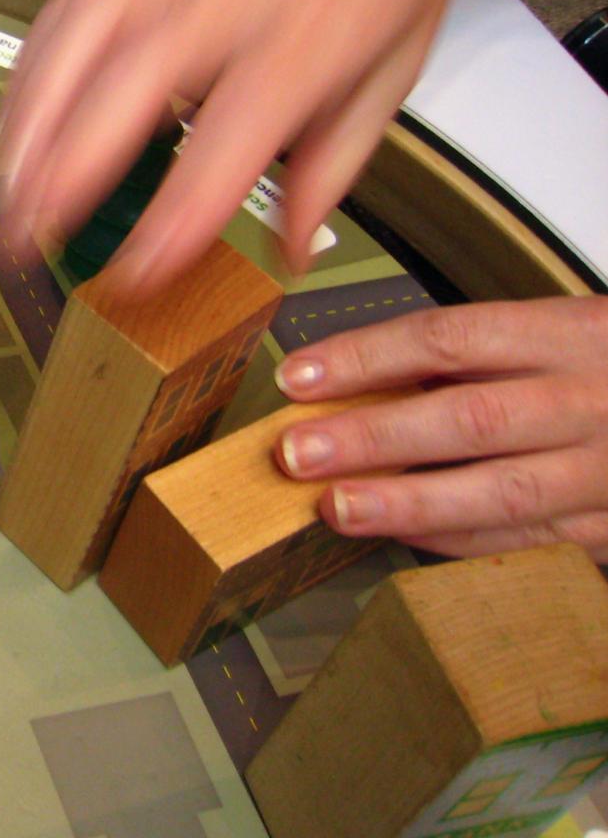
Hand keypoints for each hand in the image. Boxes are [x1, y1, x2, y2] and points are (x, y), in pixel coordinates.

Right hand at [0, 0, 489, 289]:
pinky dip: (29, 76)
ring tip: (4, 201)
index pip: (222, 152)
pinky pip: (62, 16)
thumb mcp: (395, 69)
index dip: (171, 225)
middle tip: (27, 249)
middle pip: (120, 98)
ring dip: (26, 132)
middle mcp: (222, 2)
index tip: (135, 280)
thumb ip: (332, 167)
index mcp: (304, 42)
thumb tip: (289, 253)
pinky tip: (17, 126)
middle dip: (63, 181)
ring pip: (71, 54)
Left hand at [271, 296, 607, 560]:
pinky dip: (457, 540)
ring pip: (500, 491)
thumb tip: (353, 383)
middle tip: (297, 452)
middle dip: (375, 436)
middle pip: (469, 417)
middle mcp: (591, 400)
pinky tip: (399, 537)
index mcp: (570, 333)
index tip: (297, 377)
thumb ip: (470, 359)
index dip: (365, 358)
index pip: (449, 339)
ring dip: (408, 503)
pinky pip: (527, 539)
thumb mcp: (557, 335)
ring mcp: (607, 470)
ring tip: (336, 508)